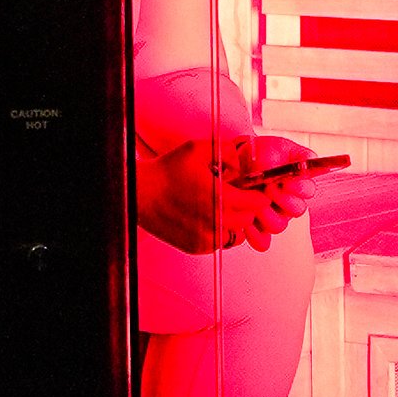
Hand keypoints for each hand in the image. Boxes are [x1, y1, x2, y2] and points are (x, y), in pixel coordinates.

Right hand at [136, 137, 313, 252]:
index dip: (257, 194)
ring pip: (237, 233)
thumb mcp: (198, 149)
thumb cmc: (167, 171)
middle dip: (246, 207)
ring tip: (220, 207)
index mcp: (219, 197)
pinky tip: (208, 217)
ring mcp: (206, 238)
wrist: (140, 194)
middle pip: (249, 219)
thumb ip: (227, 151)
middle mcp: (215, 221)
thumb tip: (245, 162)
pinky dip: (220, 231)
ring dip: (235, 221)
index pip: (257, 203)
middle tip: (235, 195)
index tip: (251, 188)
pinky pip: (221, 242)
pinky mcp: (197, 247)